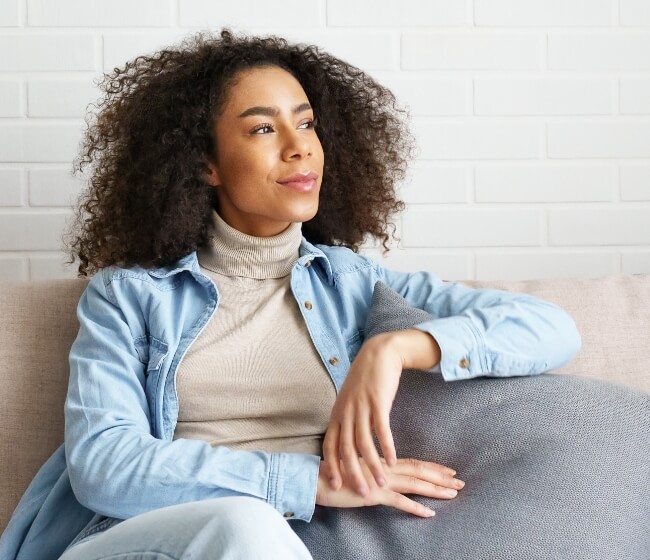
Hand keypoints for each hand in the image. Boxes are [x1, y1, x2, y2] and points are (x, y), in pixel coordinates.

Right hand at [316, 456, 463, 517]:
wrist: (317, 479)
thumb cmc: (335, 475)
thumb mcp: (359, 470)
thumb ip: (373, 471)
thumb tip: (384, 475)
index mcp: (382, 462)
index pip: (413, 463)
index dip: (432, 467)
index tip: (449, 470)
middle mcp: (385, 468)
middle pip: (419, 471)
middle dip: (441, 477)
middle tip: (460, 482)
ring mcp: (380, 480)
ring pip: (414, 483)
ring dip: (435, 489)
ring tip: (453, 494)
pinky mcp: (373, 494)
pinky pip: (399, 502)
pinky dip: (415, 508)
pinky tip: (429, 513)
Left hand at [323, 330, 440, 496]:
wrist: (379, 353)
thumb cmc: (366, 378)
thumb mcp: (349, 398)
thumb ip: (346, 418)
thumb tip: (345, 439)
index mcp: (337, 413)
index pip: (329, 444)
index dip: (332, 466)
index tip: (336, 485)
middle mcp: (346, 412)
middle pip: (346, 449)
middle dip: (353, 474)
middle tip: (362, 493)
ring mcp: (361, 407)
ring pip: (364, 444)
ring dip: (373, 466)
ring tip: (382, 483)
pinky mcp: (378, 403)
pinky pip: (381, 430)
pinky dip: (387, 447)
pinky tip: (393, 461)